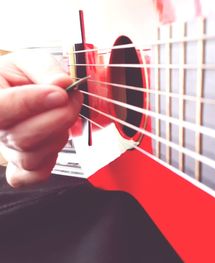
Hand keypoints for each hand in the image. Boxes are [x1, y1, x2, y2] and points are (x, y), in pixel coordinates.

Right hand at [0, 51, 81, 186]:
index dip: (31, 103)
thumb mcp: (30, 61)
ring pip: (32, 158)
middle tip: (71, 98)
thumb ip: (45, 68)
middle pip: (21, 138)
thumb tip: (61, 84)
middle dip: (58, 117)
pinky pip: (35, 175)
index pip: (0, 109)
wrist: (20, 91)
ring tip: (63, 114)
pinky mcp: (21, 167)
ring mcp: (6, 151)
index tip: (59, 93)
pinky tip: (54, 138)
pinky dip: (52, 159)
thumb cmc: (21, 77)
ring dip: (58, 134)